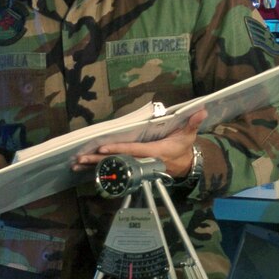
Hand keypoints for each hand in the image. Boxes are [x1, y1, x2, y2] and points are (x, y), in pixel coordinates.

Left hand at [73, 109, 206, 178]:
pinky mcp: (132, 168)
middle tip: (80, 158)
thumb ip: (193, 123)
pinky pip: (114, 169)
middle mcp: (142, 161)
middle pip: (117, 161)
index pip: (133, 151)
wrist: (183, 165)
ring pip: (113, 167)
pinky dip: (100, 168)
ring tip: (76, 163)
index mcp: (154, 152)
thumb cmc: (183, 147)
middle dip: (98, 160)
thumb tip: (202, 110)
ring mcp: (136, 166)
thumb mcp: (189, 135)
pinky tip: (85, 167)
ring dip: (94, 166)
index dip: (118, 150)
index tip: (103, 148)